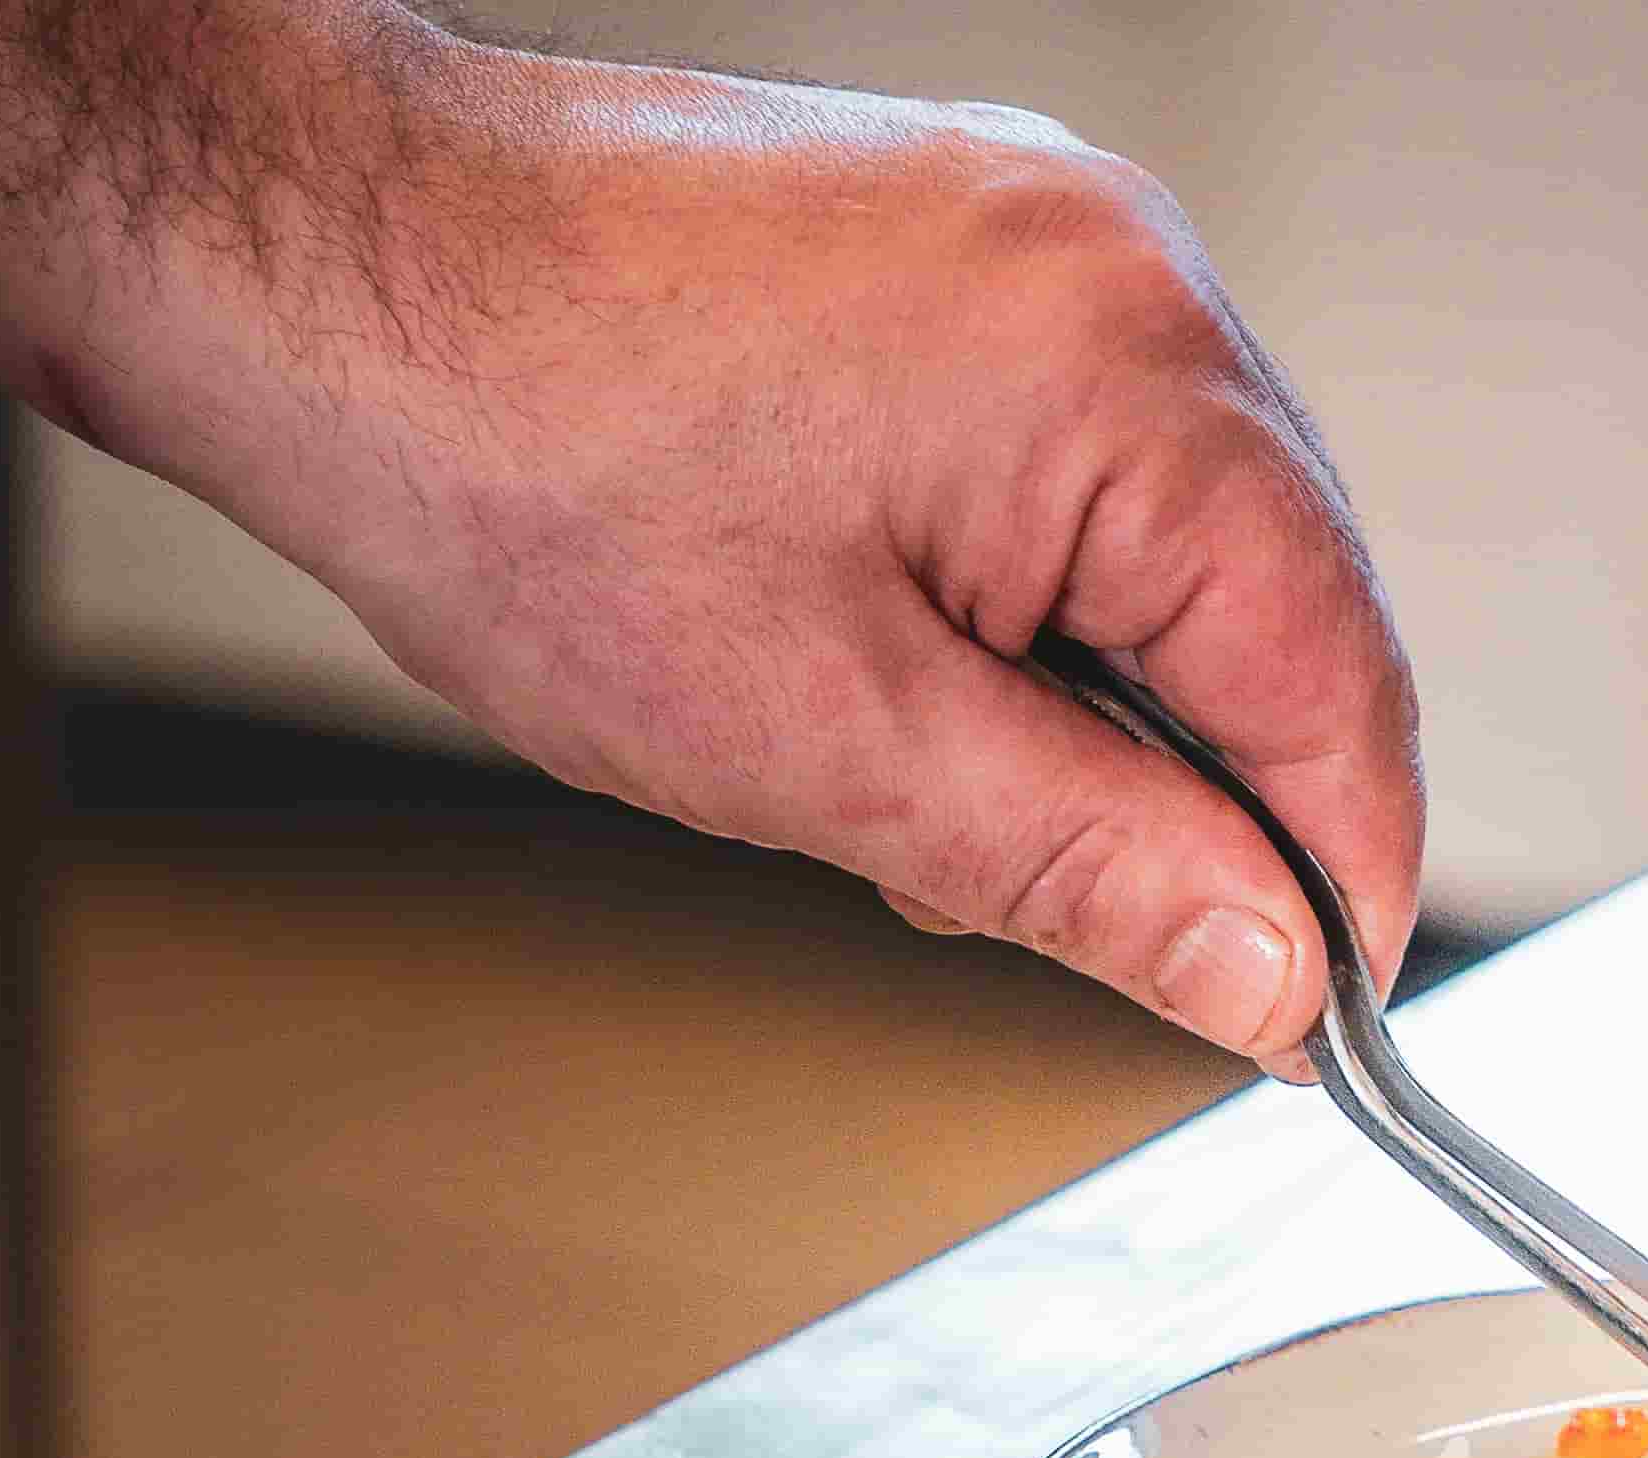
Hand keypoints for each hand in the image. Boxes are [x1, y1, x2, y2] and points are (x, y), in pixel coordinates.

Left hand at [0, 29, 1418, 1074]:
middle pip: (1279, 612)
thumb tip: (1273, 978)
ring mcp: (1051, 237)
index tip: (1302, 1031)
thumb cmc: (508, 451)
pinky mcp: (970, 240)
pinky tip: (859, 629)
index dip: (1330, 888)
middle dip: (1173, 786)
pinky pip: (1078, 461)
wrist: (306, 250)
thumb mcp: (829, 744)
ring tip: (863, 732)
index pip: (1341, 688)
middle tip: (992, 881)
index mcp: (1131, 380)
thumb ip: (1093, 871)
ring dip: (1074, 690)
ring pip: (1175, 550)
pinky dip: (1011, 585)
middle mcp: (1129, 273)